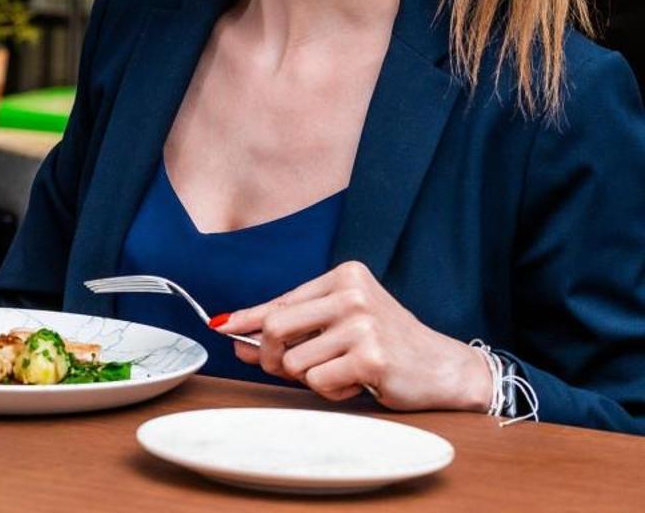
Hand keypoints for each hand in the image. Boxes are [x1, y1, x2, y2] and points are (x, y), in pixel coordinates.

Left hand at [218, 261, 492, 411]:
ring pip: (296, 362)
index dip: (248, 319)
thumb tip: (235, 335)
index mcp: (345, 276)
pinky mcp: (371, 357)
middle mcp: (352, 294)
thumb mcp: (340, 325)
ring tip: (342, 371)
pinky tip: (358, 381)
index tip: (222, 326)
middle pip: (277, 327)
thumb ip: (293, 328)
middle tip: (283, 369)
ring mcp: (363, 324)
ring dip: (310, 378)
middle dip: (270, 356)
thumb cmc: (389, 345)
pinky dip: (332, 390)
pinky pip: (320, 382)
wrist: (445, 368)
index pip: (282, 301)